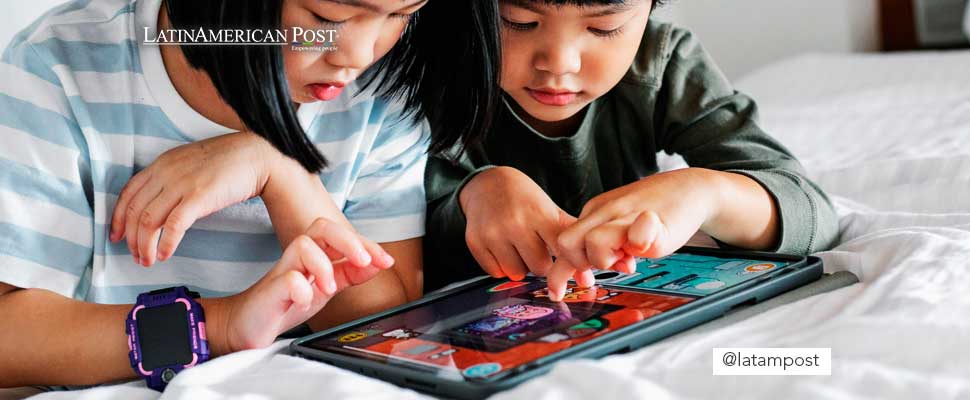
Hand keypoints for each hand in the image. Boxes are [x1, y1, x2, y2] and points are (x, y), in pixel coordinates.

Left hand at [109, 132, 292, 265]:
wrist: (256, 156)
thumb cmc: (228, 162)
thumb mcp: (190, 162)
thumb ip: (172, 177)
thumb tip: (159, 202)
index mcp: (162, 164)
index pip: (128, 193)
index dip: (117, 218)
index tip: (117, 236)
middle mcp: (166, 173)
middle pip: (135, 211)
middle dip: (132, 238)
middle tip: (136, 255)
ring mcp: (181, 184)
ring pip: (149, 220)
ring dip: (145, 245)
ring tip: (149, 260)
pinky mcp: (198, 197)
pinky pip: (173, 225)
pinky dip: (165, 243)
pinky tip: (165, 254)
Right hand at [223, 218, 392, 350]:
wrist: (248, 326)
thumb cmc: (286, 303)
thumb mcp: (326, 288)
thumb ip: (350, 273)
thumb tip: (379, 263)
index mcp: (314, 254)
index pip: (341, 235)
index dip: (367, 244)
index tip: (387, 260)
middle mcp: (298, 257)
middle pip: (322, 227)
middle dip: (348, 241)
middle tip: (364, 261)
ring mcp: (283, 271)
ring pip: (303, 245)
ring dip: (324, 265)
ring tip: (330, 289)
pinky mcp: (270, 291)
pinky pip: (287, 280)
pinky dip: (302, 289)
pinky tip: (306, 301)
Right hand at [459, 167, 592, 283]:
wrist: (487, 184)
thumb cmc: (524, 200)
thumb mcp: (550, 209)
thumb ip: (569, 240)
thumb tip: (586, 278)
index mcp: (538, 214)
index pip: (561, 250)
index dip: (565, 258)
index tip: (564, 257)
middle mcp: (515, 224)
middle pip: (539, 267)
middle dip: (541, 262)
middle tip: (537, 249)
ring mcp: (493, 233)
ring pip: (516, 273)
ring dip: (520, 266)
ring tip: (519, 247)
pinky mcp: (475, 242)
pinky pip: (496, 272)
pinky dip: (501, 266)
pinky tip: (503, 249)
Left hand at [547, 168, 719, 299]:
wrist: (690, 189)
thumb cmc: (655, 210)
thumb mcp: (618, 225)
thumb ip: (601, 245)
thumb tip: (583, 275)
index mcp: (594, 213)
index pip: (563, 242)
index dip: (561, 270)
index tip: (559, 291)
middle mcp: (605, 211)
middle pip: (567, 242)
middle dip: (581, 265)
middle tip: (607, 266)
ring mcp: (627, 214)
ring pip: (594, 241)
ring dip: (607, 259)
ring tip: (629, 256)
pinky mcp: (654, 220)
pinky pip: (638, 233)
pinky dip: (639, 243)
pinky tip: (648, 246)